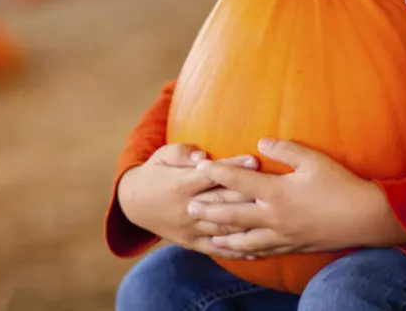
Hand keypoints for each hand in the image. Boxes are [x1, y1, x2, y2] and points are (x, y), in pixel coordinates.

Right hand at [117, 143, 257, 258]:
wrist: (134, 203)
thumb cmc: (156, 172)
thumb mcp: (164, 155)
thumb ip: (183, 153)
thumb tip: (202, 158)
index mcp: (181, 184)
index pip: (211, 176)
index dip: (233, 168)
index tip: (254, 161)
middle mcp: (187, 208)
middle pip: (222, 202)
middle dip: (247, 194)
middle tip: (271, 188)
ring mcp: (190, 228)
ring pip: (222, 227)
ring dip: (247, 223)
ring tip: (271, 219)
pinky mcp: (190, 243)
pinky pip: (215, 249)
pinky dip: (237, 252)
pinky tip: (258, 251)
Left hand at [188, 139, 405, 257]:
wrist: (364, 218)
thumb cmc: (341, 184)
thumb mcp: (314, 159)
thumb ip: (285, 148)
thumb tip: (260, 141)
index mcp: (277, 192)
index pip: (239, 181)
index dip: (217, 172)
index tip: (199, 166)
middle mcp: (274, 217)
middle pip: (233, 215)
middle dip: (210, 210)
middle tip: (189, 207)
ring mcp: (283, 235)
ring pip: (245, 239)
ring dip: (223, 236)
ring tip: (207, 234)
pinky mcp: (293, 246)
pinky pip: (264, 251)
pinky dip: (247, 250)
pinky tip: (241, 250)